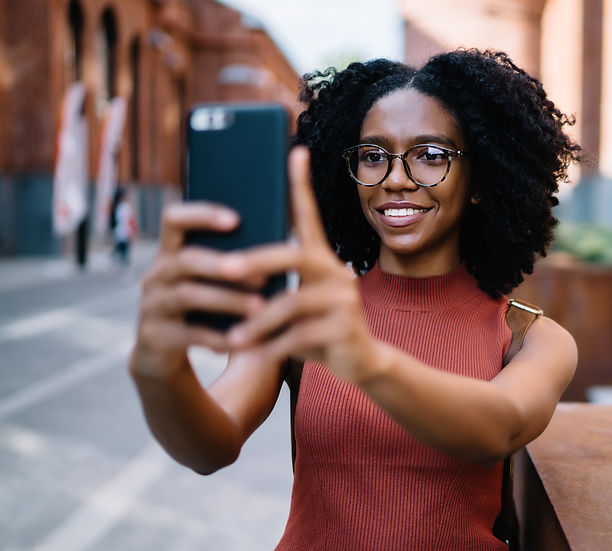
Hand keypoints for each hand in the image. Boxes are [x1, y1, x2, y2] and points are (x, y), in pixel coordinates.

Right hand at [132, 202, 265, 377]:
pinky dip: (219, 336)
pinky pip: (189, 333)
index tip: (236, 219)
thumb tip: (280, 250)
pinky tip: (245, 339)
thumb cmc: (200, 309)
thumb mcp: (208, 283)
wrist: (164, 354)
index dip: (202, 215)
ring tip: (261, 308)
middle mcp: (157, 274)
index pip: (174, 219)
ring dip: (229, 300)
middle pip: (186, 260)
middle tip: (262, 276)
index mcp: (171, 253)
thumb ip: (231, 264)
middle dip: (224, 265)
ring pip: (188, 296)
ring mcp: (152, 305)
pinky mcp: (154, 336)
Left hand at [224, 147, 382, 382]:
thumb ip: (276, 285)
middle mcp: (337, 272)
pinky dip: (271, 347)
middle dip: (257, 262)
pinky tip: (253, 357)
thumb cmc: (318, 328)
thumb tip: (227, 269)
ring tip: (233, 339)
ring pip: (291, 303)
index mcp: (322, 260)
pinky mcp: (345, 328)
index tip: (295, 152)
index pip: (310, 217)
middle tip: (225, 269)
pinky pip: (299, 336)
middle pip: (294, 256)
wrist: (361, 362)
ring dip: (257, 322)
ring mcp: (344, 300)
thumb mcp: (296, 302)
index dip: (302, 185)